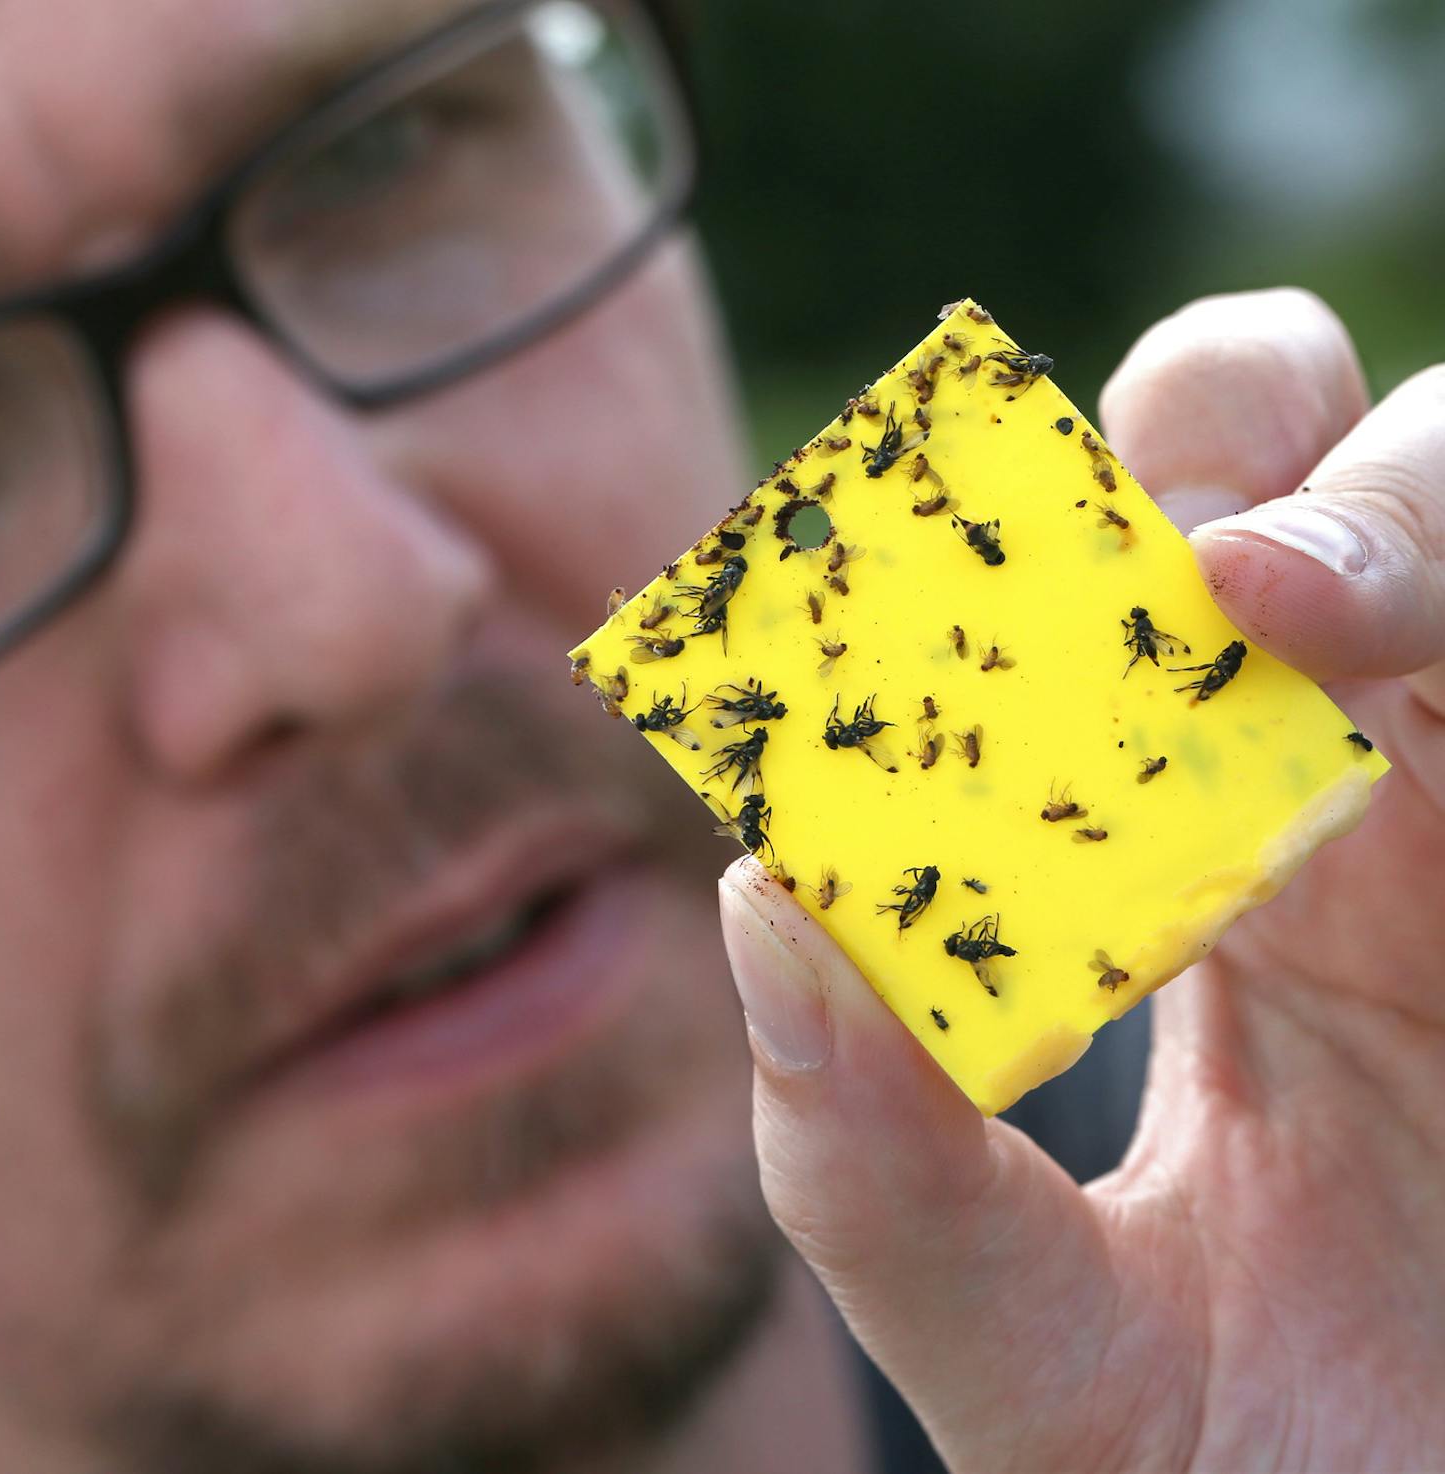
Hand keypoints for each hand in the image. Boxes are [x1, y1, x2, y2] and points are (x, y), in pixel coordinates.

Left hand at [719, 289, 1444, 1471]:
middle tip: (1166, 563)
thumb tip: (757, 894)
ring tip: (1283, 607)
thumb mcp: (1024, 1343)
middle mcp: (1341, 815)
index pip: (1070, 611)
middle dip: (1227, 430)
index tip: (923, 600)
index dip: (1001, 546)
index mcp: (1154, 883)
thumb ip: (870, 1164)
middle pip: (1293, 469)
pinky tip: (1384, 780)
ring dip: (1392, 509)